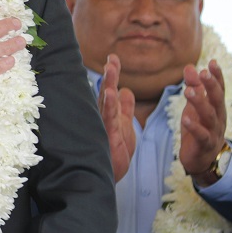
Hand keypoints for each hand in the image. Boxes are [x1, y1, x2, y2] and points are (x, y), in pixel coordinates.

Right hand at [98, 54, 136, 182]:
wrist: (111, 175)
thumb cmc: (116, 151)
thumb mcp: (126, 126)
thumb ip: (126, 109)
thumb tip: (126, 90)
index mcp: (111, 113)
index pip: (111, 89)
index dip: (112, 74)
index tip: (113, 58)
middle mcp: (105, 117)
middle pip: (107, 92)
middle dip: (110, 75)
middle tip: (112, 58)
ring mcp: (105, 126)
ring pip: (106, 102)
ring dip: (108, 85)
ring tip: (110, 69)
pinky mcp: (108, 136)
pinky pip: (109, 118)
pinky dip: (110, 105)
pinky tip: (111, 93)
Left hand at [179, 60, 228, 185]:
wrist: (202, 159)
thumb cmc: (199, 128)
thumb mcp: (194, 106)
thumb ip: (194, 87)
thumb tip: (189, 66)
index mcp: (217, 107)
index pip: (219, 89)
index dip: (217, 76)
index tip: (212, 62)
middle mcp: (218, 117)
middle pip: (217, 100)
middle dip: (211, 86)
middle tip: (204, 73)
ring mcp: (213, 131)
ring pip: (209, 116)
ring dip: (200, 103)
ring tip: (189, 91)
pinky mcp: (204, 145)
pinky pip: (201, 135)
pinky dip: (194, 127)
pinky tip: (186, 119)